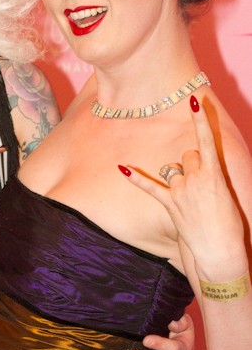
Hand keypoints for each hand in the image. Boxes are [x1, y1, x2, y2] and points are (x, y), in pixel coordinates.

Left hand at [119, 97, 245, 280]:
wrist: (220, 250)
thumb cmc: (228, 223)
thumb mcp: (225, 193)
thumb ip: (210, 175)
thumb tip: (199, 165)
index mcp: (215, 174)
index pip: (206, 140)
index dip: (200, 119)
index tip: (193, 99)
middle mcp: (196, 178)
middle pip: (188, 155)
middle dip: (192, 164)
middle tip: (201, 187)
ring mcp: (181, 191)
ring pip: (173, 169)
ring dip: (178, 176)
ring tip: (189, 198)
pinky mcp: (170, 203)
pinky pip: (150, 187)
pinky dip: (135, 177)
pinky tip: (122, 167)